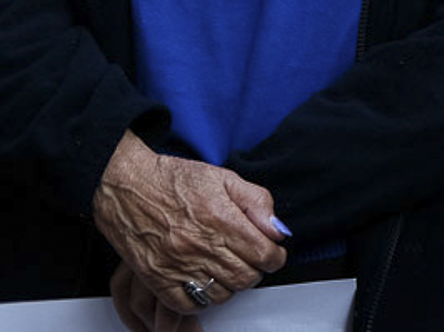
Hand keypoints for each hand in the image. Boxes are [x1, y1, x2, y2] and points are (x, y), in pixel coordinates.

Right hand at [93, 133, 286, 320]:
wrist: (126, 187)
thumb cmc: (174, 180)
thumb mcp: (225, 178)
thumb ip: (257, 202)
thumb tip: (277, 230)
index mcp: (221, 219)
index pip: (264, 254)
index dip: (275, 256)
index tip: (272, 253)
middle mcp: (200, 246)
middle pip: (245, 278)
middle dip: (255, 271)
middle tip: (250, 261)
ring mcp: (177, 265)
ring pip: (220, 295)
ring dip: (230, 286)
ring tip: (227, 269)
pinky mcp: (156, 278)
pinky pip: (186, 305)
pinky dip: (200, 300)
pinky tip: (203, 283)